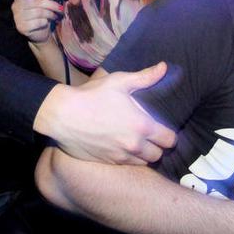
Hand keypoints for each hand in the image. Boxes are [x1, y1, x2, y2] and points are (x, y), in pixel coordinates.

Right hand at [13, 0, 61, 42]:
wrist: (38, 33)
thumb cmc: (40, 16)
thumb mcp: (42, 2)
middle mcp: (16, 6)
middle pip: (36, 1)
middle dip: (51, 4)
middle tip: (61, 7)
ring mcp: (17, 17)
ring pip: (38, 12)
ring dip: (51, 14)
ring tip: (56, 15)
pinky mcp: (21, 27)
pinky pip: (38, 22)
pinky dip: (46, 22)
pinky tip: (48, 22)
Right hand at [33, 62, 176, 164]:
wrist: (63, 116)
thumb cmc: (92, 96)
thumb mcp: (119, 81)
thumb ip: (145, 77)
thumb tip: (164, 68)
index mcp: (142, 126)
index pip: (170, 140)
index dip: (169, 134)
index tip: (162, 128)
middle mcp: (134, 145)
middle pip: (159, 154)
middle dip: (157, 145)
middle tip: (149, 135)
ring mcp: (120, 157)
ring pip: (144, 162)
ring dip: (143, 154)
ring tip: (136, 141)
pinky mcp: (107, 162)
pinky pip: (127, 166)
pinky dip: (128, 159)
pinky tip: (120, 146)